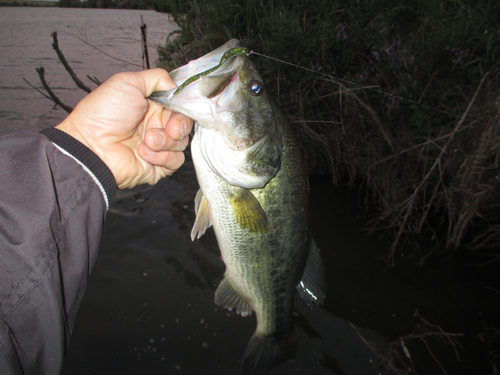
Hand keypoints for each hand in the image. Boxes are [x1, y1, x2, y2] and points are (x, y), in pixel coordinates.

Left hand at [55, 68, 192, 188]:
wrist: (92, 146)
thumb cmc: (103, 115)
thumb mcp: (127, 82)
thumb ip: (156, 77)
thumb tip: (173, 83)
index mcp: (150, 106)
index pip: (179, 105)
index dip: (182, 106)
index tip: (178, 107)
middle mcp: (154, 125)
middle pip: (184, 124)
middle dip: (179, 125)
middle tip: (169, 127)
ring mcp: (156, 146)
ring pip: (181, 142)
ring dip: (166, 140)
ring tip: (146, 140)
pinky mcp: (157, 165)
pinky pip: (175, 160)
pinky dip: (163, 156)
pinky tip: (143, 152)